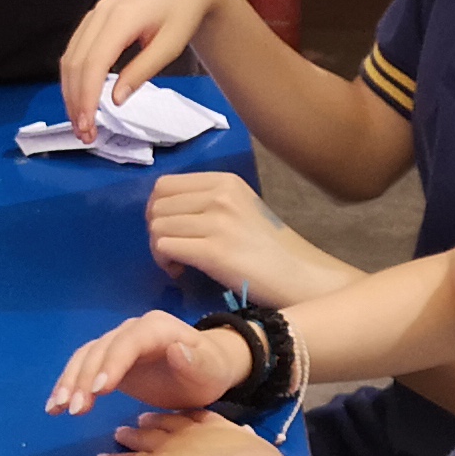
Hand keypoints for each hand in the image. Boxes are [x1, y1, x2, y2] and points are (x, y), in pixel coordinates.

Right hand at [45, 309, 251, 415]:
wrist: (204, 369)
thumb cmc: (209, 371)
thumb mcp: (209, 370)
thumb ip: (195, 362)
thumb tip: (175, 350)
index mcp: (158, 328)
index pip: (130, 342)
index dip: (113, 363)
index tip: (100, 390)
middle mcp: (132, 330)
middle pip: (101, 349)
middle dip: (85, 379)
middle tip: (75, 409)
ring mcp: (117, 343)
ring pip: (86, 357)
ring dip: (70, 382)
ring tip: (57, 409)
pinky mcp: (107, 359)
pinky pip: (83, 367)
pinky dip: (68, 385)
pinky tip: (55, 407)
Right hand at [58, 0, 232, 137]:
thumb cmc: (182, 10)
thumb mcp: (170, 45)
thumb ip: (142, 71)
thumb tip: (115, 100)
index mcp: (122, 18)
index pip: (93, 64)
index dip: (86, 98)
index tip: (88, 126)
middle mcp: (101, 13)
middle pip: (75, 63)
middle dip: (75, 101)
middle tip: (85, 134)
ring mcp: (95, 14)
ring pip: (70, 57)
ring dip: (71, 92)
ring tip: (81, 121)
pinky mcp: (94, 18)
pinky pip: (76, 49)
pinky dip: (75, 76)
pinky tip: (81, 96)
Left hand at [96, 409, 287, 455]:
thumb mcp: (264, 455)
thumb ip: (254, 450)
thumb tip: (256, 451)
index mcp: (222, 429)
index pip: (198, 418)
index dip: (185, 417)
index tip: (177, 415)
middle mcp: (193, 433)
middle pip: (167, 423)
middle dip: (153, 421)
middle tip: (141, 419)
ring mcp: (171, 448)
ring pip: (145, 440)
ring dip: (130, 437)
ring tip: (119, 433)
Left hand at [148, 172, 334, 303]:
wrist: (299, 275)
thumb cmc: (269, 247)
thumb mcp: (240, 207)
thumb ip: (206, 201)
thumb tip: (164, 211)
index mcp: (224, 180)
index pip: (165, 185)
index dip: (157, 209)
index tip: (171, 229)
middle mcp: (219, 195)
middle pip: (157, 205)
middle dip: (155, 230)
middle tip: (172, 251)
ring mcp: (217, 222)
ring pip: (157, 227)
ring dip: (158, 249)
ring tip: (178, 263)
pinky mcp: (214, 251)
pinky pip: (164, 247)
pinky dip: (164, 262)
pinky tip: (181, 271)